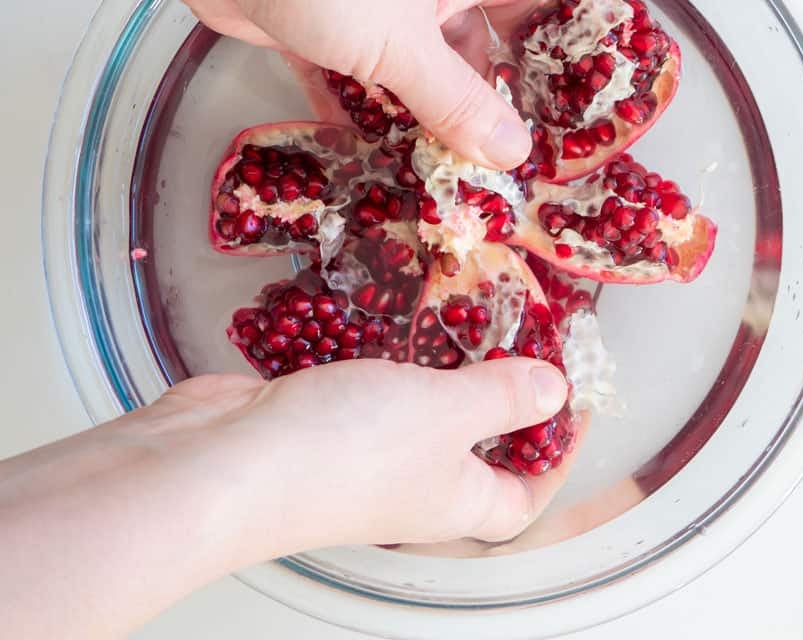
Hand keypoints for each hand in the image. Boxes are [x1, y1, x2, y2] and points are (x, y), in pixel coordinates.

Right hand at [0, 357, 572, 636]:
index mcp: (456, 500)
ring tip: (470, 309)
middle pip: (475, 444)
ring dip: (443, 363)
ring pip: (418, 407)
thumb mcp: (448, 412)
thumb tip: (555, 393)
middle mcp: (413, 484)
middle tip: (524, 333)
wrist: (219, 464)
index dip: (560, 455)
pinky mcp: (319, 416)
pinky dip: (383, 348)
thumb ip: (504, 397)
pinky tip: (394, 310)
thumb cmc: (347, 452)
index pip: (527, 494)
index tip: (577, 401)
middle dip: (502, 392)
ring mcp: (363, 451)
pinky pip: (366, 381)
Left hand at [98, 0, 537, 169]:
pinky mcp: (309, 26)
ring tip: (430, 176)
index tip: (540, 105)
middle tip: (482, 165)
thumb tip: (514, 155)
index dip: (533, 45)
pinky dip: (352, 112)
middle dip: (469, 102)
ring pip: (401, 69)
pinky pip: (344, 78)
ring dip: (411, 116)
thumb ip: (458, 104)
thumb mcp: (407, 45)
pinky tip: (363, 156)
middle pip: (460, 47)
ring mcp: (361, 4)